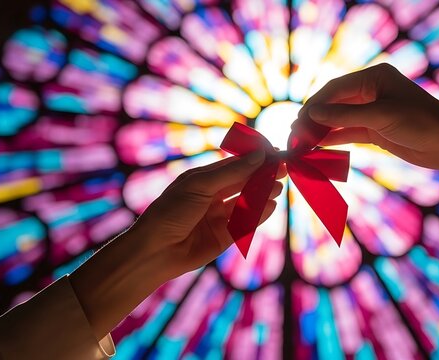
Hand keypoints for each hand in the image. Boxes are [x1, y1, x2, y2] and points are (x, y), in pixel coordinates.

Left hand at [70, 152, 284, 338]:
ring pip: (248, 203)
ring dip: (264, 194)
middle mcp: (213, 197)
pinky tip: (272, 205)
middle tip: (284, 169)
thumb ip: (232, 172)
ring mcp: (220, 217)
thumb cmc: (171, 211)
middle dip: (263, 175)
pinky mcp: (226, 237)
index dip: (255, 159)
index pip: (235, 165)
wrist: (155, 250)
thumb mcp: (200, 186)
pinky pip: (247, 223)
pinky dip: (260, 214)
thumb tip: (259, 155)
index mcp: (204, 180)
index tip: (275, 153)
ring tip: (279, 186)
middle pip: (245, 183)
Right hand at [296, 63, 438, 168]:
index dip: (315, 105)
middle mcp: (371, 91)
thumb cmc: (420, 122)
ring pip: (340, 120)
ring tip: (301, 144)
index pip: (335, 89)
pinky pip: (349, 132)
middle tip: (295, 135)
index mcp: (374, 77)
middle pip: (334, 104)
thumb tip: (312, 114)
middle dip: (315, 119)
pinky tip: (318, 147)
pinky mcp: (376, 130)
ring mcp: (373, 111)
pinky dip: (334, 139)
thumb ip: (345, 116)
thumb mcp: (381, 116)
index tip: (298, 121)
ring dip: (322, 131)